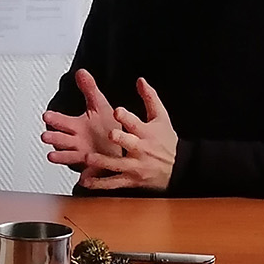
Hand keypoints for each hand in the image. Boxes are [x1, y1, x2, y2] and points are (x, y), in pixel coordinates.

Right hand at [41, 69, 123, 167]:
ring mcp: (82, 154)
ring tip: (51, 156)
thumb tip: (81, 71)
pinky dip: (86, 175)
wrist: (119, 144)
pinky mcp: (92, 166)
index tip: (46, 115)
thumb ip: (89, 89)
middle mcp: (75, 141)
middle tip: (46, 136)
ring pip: (68, 155)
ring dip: (60, 156)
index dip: (54, 119)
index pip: (61, 121)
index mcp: (76, 126)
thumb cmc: (106, 126)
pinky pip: (88, 172)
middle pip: (61, 139)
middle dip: (53, 138)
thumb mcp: (99, 105)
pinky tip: (82, 178)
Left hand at [78, 77, 178, 191]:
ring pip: (118, 165)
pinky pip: (113, 183)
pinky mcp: (130, 181)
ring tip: (88, 158)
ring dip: (102, 162)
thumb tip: (140, 80)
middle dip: (120, 139)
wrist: (178, 169)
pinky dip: (99, 183)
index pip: (137, 123)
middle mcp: (141, 150)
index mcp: (147, 133)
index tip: (117, 110)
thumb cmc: (166, 141)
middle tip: (109, 134)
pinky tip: (85, 181)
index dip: (127, 117)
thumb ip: (150, 98)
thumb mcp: (162, 118)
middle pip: (130, 144)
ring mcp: (135, 167)